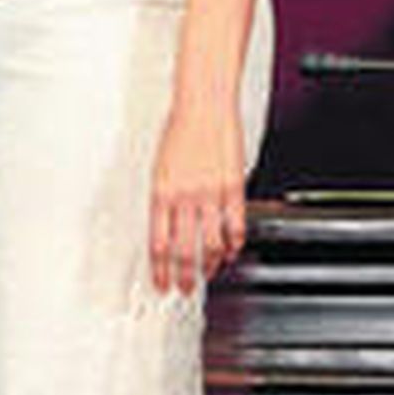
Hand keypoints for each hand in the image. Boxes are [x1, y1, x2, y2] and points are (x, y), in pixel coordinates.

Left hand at [149, 99, 246, 293]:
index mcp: (161, 191)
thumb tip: (164, 226)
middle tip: (184, 289)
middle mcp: (184, 196)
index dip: (159, 268)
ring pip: (212, 244)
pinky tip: (230, 251)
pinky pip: (235, 226)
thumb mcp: (159, 164)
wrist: (203, 105)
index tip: (160, 282)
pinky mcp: (232, 188)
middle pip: (185, 250)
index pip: (158, 242)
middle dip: (183, 276)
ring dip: (210, 265)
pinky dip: (233, 244)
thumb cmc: (179, 129)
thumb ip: (163, 197)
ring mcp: (210, 194)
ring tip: (208, 274)